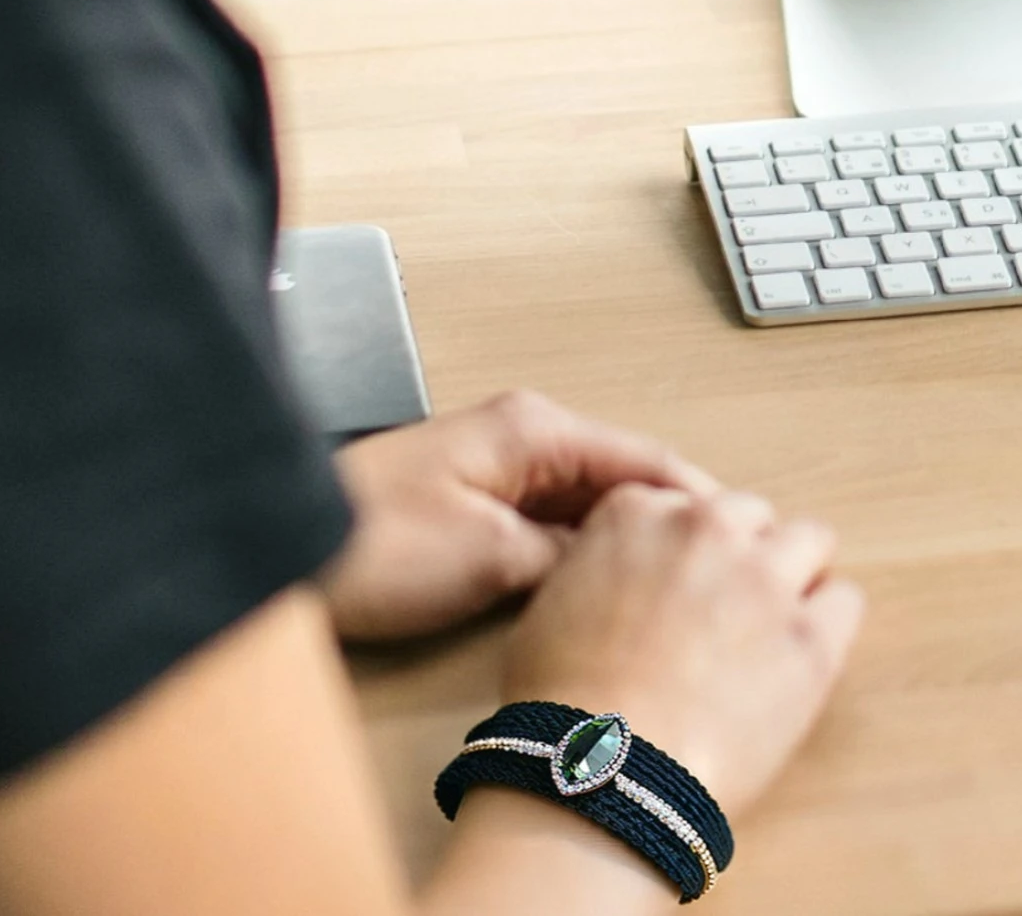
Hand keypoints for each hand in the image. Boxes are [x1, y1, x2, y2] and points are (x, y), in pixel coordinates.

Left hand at [323, 390, 719, 645]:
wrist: (278, 550)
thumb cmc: (369, 541)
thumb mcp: (491, 557)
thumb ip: (568, 556)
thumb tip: (616, 563)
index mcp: (534, 429)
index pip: (646, 459)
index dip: (699, 503)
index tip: (743, 537)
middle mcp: (519, 438)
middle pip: (619, 480)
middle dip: (664, 525)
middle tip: (712, 574)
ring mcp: (493, 471)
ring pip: (583, 507)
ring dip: (617, 544)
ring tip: (663, 590)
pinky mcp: (467, 506)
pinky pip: (545, 525)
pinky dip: (574, 554)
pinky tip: (591, 590)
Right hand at [495, 480, 862, 820]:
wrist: (598, 774)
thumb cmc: (558, 709)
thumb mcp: (549, 610)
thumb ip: (598, 570)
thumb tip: (622, 585)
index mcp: (637, 513)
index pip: (686, 506)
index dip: (688, 551)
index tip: (684, 586)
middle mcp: (706, 529)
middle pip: (750, 516)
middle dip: (744, 556)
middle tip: (730, 612)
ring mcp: (764, 580)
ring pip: (810, 540)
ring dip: (794, 576)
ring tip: (772, 630)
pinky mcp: (810, 638)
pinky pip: (844, 601)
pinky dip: (827, 625)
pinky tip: (800, 660)